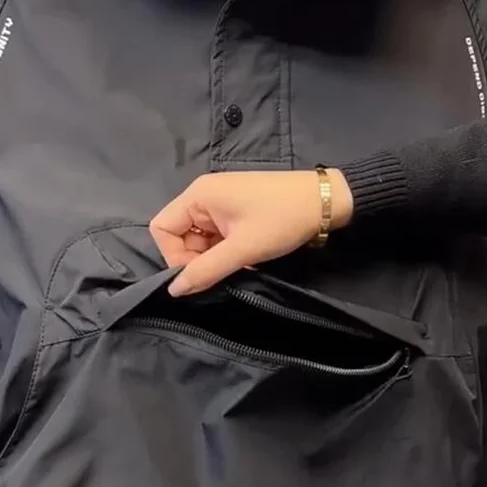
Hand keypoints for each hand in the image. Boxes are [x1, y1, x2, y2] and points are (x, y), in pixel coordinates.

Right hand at [150, 169, 352, 296]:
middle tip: (224, 270)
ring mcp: (220, 202)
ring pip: (199, 238)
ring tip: (240, 262)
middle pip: (179, 235)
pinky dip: (225, 250)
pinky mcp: (235, 210)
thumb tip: (174, 290)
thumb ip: (205, 270)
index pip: (162, 229)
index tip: (201, 273)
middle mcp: (203, 195)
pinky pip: (216, 234)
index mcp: (198, 195)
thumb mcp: (243, 248)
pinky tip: (247, 256)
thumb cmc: (282, 220)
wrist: (325, 201)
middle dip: (196, 258)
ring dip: (213, 256)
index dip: (174, 256)